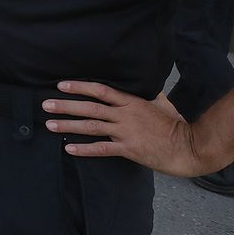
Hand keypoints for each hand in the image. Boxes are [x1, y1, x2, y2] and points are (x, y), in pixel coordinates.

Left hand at [41, 80, 207, 175]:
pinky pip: (101, 149)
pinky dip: (84, 149)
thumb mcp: (163, 104)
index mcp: (132, 102)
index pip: (101, 91)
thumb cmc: (177, 125)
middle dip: (66, 105)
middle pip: (90, 107)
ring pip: (92, 126)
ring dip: (69, 125)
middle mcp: (126, 115)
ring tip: (50, 124)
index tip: (61, 85)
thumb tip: (145, 87)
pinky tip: (69, 148)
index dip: (80, 87)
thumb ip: (149, 95)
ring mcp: (126, 132)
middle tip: (45, 104)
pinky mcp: (128, 149)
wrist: (188, 147)